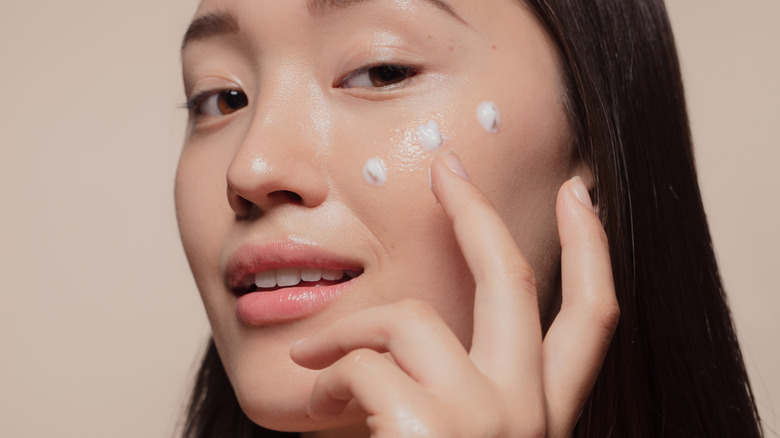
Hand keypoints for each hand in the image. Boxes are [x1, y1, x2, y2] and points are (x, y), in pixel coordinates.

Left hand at [290, 152, 618, 436]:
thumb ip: (445, 391)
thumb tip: (395, 342)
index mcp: (541, 418)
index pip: (592, 320)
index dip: (592, 250)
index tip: (581, 194)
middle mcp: (526, 413)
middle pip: (515, 281)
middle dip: (480, 211)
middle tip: (447, 166)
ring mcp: (483, 418)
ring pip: (410, 320)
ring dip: (351, 329)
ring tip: (313, 359)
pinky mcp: (429, 425)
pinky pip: (360, 363)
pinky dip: (326, 375)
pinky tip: (314, 408)